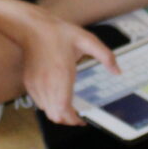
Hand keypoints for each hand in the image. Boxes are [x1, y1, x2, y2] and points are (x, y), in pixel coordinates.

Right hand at [15, 8, 117, 126]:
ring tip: (69, 108)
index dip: (73, 120)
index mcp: (61, 74)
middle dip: (67, 120)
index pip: (63, 109)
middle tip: (77, 117)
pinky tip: (57, 97)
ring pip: (46, 111)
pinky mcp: (29, 83)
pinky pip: (39, 102)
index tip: (81, 121)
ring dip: (58, 113)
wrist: (33, 28)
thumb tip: (118, 71)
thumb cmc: (59, 33)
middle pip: (55, 115)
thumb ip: (106, 56)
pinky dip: (49, 105)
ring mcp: (36, 84)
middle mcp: (47, 82)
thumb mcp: (87, 40)